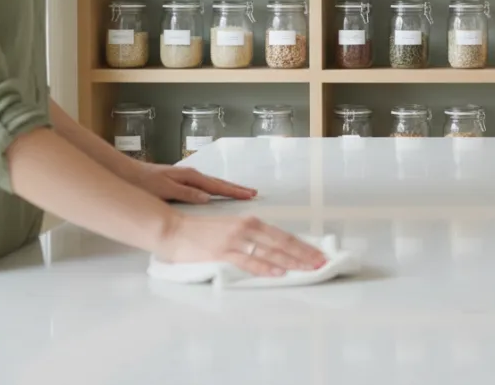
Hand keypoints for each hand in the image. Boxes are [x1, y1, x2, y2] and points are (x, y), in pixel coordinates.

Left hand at [129, 163, 256, 203]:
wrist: (126, 174)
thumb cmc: (144, 183)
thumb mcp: (165, 190)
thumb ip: (187, 194)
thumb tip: (208, 198)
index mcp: (190, 177)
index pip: (217, 187)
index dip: (234, 192)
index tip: (250, 195)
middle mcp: (191, 175)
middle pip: (218, 183)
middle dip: (236, 188)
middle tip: (253, 193)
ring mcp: (187, 177)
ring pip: (212, 184)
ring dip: (227, 188)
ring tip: (240, 192)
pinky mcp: (181, 180)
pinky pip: (205, 185)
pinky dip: (215, 189)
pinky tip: (216, 192)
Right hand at [159, 214, 326, 276]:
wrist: (173, 229)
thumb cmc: (200, 232)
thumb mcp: (231, 230)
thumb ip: (250, 238)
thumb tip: (273, 250)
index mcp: (250, 222)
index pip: (283, 236)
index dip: (303, 246)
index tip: (318, 255)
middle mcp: (247, 228)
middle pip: (282, 243)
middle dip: (304, 254)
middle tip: (322, 263)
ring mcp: (235, 240)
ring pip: (270, 252)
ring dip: (292, 261)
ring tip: (308, 269)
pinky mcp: (222, 252)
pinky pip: (249, 261)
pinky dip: (266, 267)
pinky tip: (279, 272)